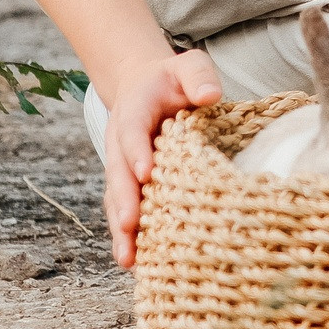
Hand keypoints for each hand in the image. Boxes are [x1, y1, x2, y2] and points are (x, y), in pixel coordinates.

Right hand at [100, 48, 223, 267]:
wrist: (147, 87)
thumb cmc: (174, 80)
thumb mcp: (188, 66)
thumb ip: (197, 75)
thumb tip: (210, 96)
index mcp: (134, 112)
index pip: (133, 132)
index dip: (137, 152)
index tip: (145, 172)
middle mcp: (122, 144)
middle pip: (119, 174)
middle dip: (124, 201)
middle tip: (131, 225)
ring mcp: (123, 167)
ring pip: (118, 200)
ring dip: (122, 229)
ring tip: (128, 258)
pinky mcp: (131, 186)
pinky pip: (127, 211)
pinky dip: (129, 236)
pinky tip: (137, 263)